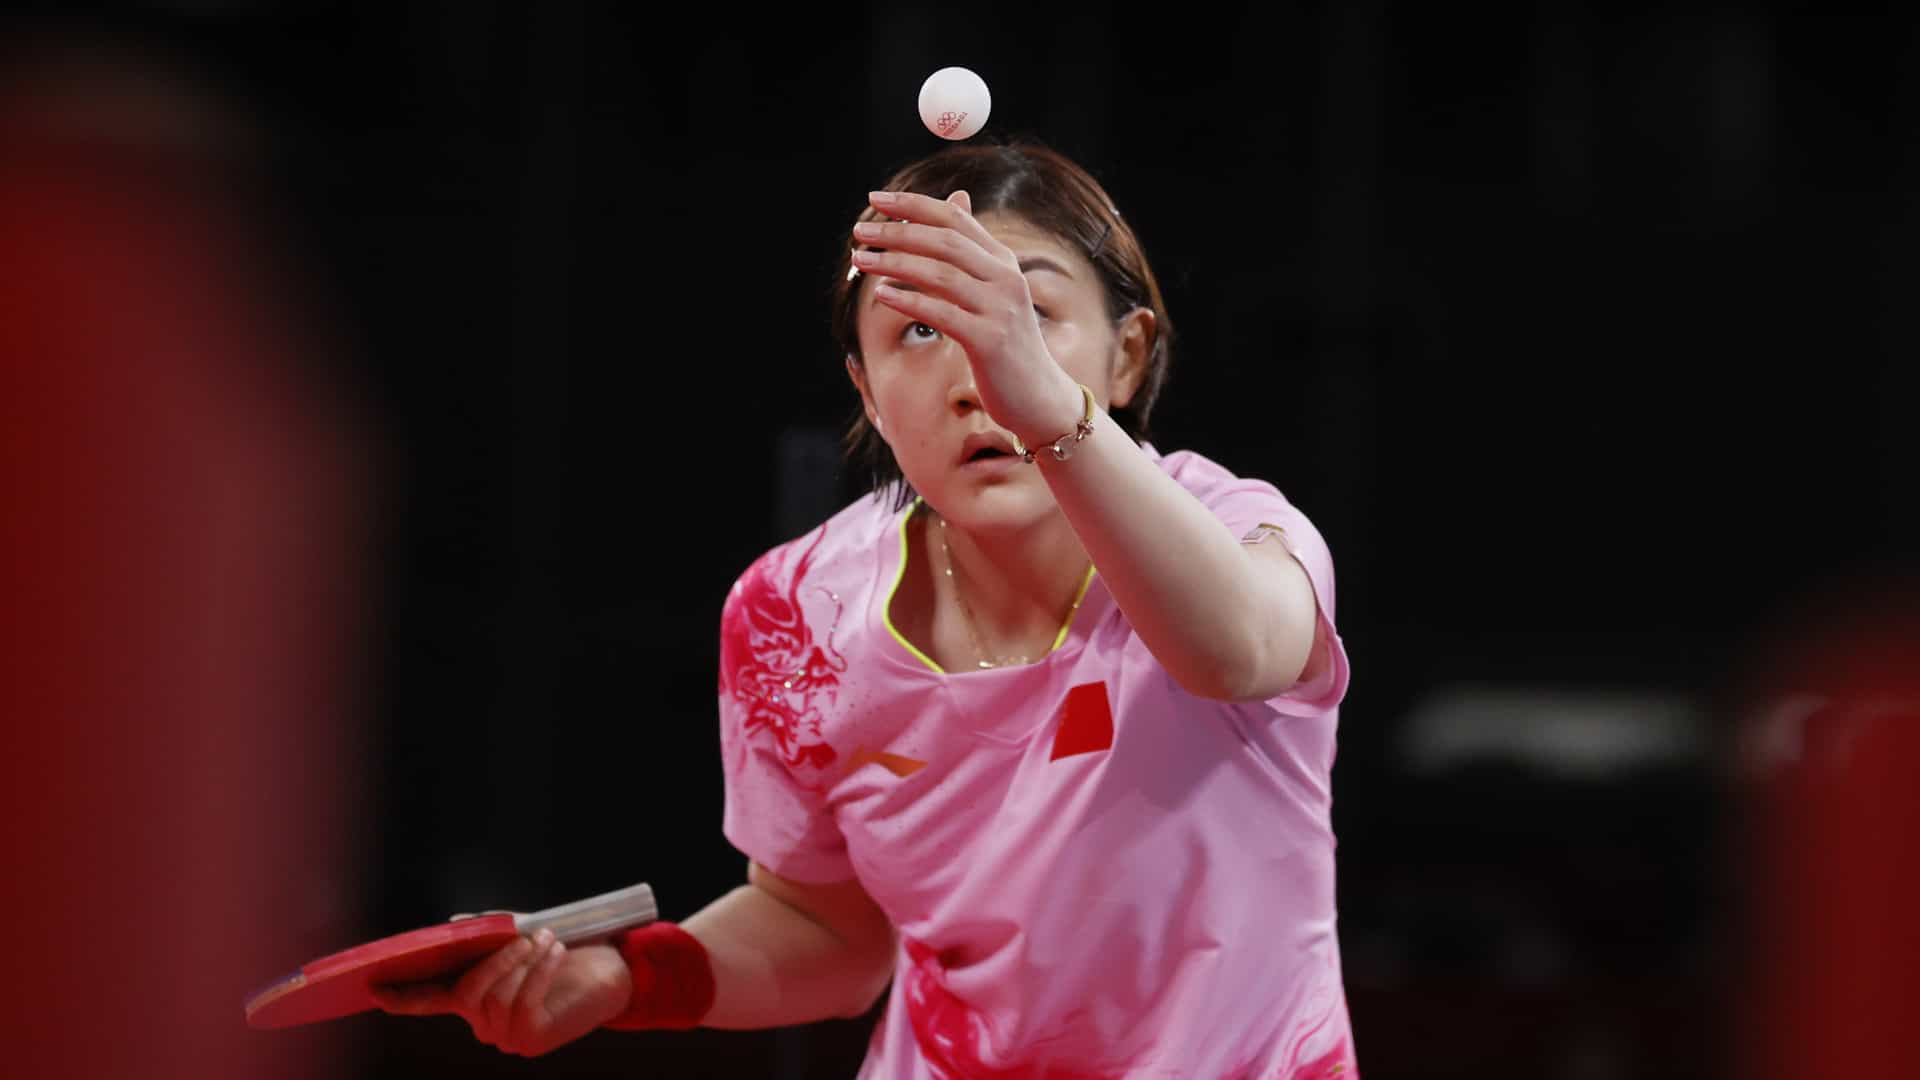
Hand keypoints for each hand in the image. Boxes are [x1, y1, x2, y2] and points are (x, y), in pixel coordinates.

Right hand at [372, 929, 632, 1056]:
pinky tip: (554, 952)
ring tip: (548, 939)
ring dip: (521, 962)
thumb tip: (456, 922)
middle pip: (464, 993)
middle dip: (493, 960)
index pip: (428, 1000)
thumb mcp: (524, 933)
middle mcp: (482, 1023)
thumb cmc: (566, 951)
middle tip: (527, 935)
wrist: (614, 972)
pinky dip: (538, 972)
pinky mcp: (531, 1039)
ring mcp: (505, 1036)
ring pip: (493, 997)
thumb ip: (490, 931)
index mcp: (473, 998)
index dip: (401, 996)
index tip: (372, 989)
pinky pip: (522, 1003)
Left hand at [853, 189, 1083, 445]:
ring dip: (894, 263)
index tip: (876, 200)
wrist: (1039, 397)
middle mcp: (1005, 278)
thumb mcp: (992, 293)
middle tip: (859, 231)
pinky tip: (882, 294)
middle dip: (897, 232)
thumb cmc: (1006, 344)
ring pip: (940, 274)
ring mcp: (1000, 309)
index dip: (914, 205)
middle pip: (944, 241)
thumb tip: (953, 203)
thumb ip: (969, 255)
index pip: (955, 218)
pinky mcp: (990, 341)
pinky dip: (909, 301)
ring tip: (861, 259)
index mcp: (1003, 261)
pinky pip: (942, 315)